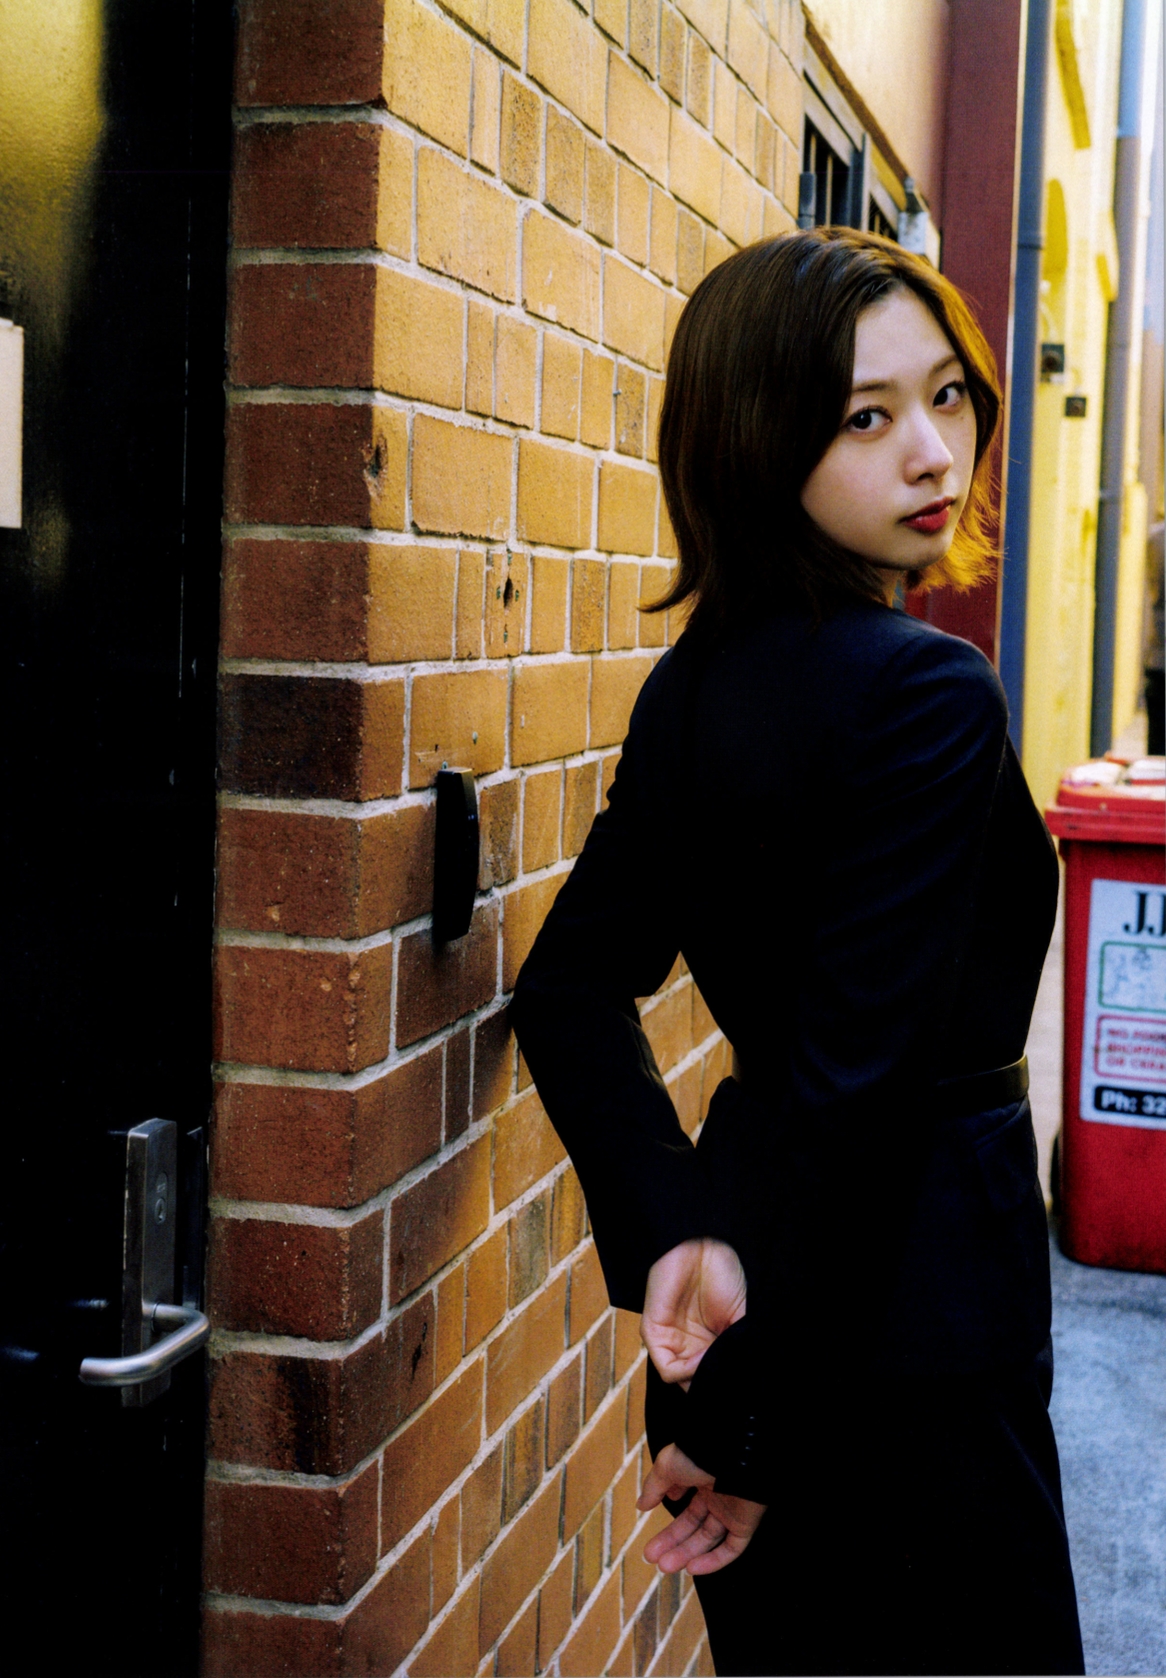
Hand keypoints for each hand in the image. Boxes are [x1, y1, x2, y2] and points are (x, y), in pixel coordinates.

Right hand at [638, 1441, 766, 1574]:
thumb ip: (654, 1487)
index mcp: (702, 1479)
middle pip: (694, 1526)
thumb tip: (641, 1505)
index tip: (653, 1528)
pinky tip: (691, 1568)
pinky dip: (713, 1562)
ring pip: (709, 1539)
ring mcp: (732, 1511)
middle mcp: (718, 1496)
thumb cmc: (698, 1455)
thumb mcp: (667, 1466)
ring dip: (686, 1555)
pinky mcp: (746, 1523)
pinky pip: (731, 1548)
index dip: (671, 1519)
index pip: (687, 1507)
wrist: (732, 1453)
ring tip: (664, 1567)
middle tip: (651, 1558)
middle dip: (672, 1543)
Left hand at [641, 1238, 745, 1388]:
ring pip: (683, 1381)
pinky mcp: (654, 1333)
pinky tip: (702, 1358)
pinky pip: (667, 1368)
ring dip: (701, 1379)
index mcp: (708, 1344)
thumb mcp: (741, 1321)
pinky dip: (686, 1371)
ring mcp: (671, 1341)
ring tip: (718, 1365)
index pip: (711, 1378)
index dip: (723, 1384)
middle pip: (696, 1385)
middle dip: (711, 1387)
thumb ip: (737, 1350)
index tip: (739, 1385)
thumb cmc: (726, 1278)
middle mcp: (688, 1346)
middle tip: (727, 1381)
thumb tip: (735, 1381)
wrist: (706, 1247)